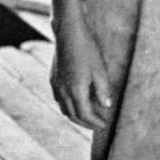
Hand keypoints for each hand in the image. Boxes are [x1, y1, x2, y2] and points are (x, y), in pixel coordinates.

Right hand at [50, 0, 111, 129]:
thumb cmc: (87, 49)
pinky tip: (77, 102)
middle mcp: (63, 92)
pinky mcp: (53, 80)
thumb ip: (103, 89)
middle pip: (73, 115)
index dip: (95, 122)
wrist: (68, 34)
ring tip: (89, 116)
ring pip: (65, 109)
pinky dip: (69, 107)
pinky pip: (60, 100)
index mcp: (75, 91)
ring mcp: (56, 86)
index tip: (104, 125)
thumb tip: (106, 106)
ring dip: (76, 116)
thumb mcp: (100, 69)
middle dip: (86, 123)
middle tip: (98, 124)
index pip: (85, 115)